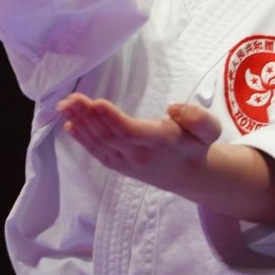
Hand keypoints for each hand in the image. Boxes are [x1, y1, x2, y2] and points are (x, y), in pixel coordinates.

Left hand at [55, 92, 220, 194]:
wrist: (191, 176)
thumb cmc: (196, 146)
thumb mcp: (209, 129)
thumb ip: (198, 118)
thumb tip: (174, 109)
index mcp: (160, 142)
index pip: (131, 132)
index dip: (112, 119)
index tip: (97, 102)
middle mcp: (139, 154)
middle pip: (109, 135)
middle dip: (88, 116)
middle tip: (72, 98)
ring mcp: (126, 162)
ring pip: (99, 143)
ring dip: (81, 124)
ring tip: (65, 105)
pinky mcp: (118, 164)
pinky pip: (97, 152)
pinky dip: (82, 139)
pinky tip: (69, 125)